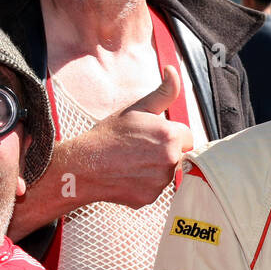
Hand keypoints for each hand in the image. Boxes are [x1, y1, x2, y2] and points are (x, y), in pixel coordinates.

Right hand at [85, 66, 193, 207]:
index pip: (187, 136)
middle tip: (138, 148)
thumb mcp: (136, 108)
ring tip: (131, 161)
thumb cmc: (109, 135)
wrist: (83, 165)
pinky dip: (144, 184)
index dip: (170, 133)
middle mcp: (170, 160)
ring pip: (166, 173)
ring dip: (155, 168)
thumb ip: (163, 92)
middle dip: (165, 151)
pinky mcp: (150, 198)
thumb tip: (173, 70)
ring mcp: (160, 182)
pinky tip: (127, 175)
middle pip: (178, 155)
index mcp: (170, 136)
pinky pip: (154, 189)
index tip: (152, 134)